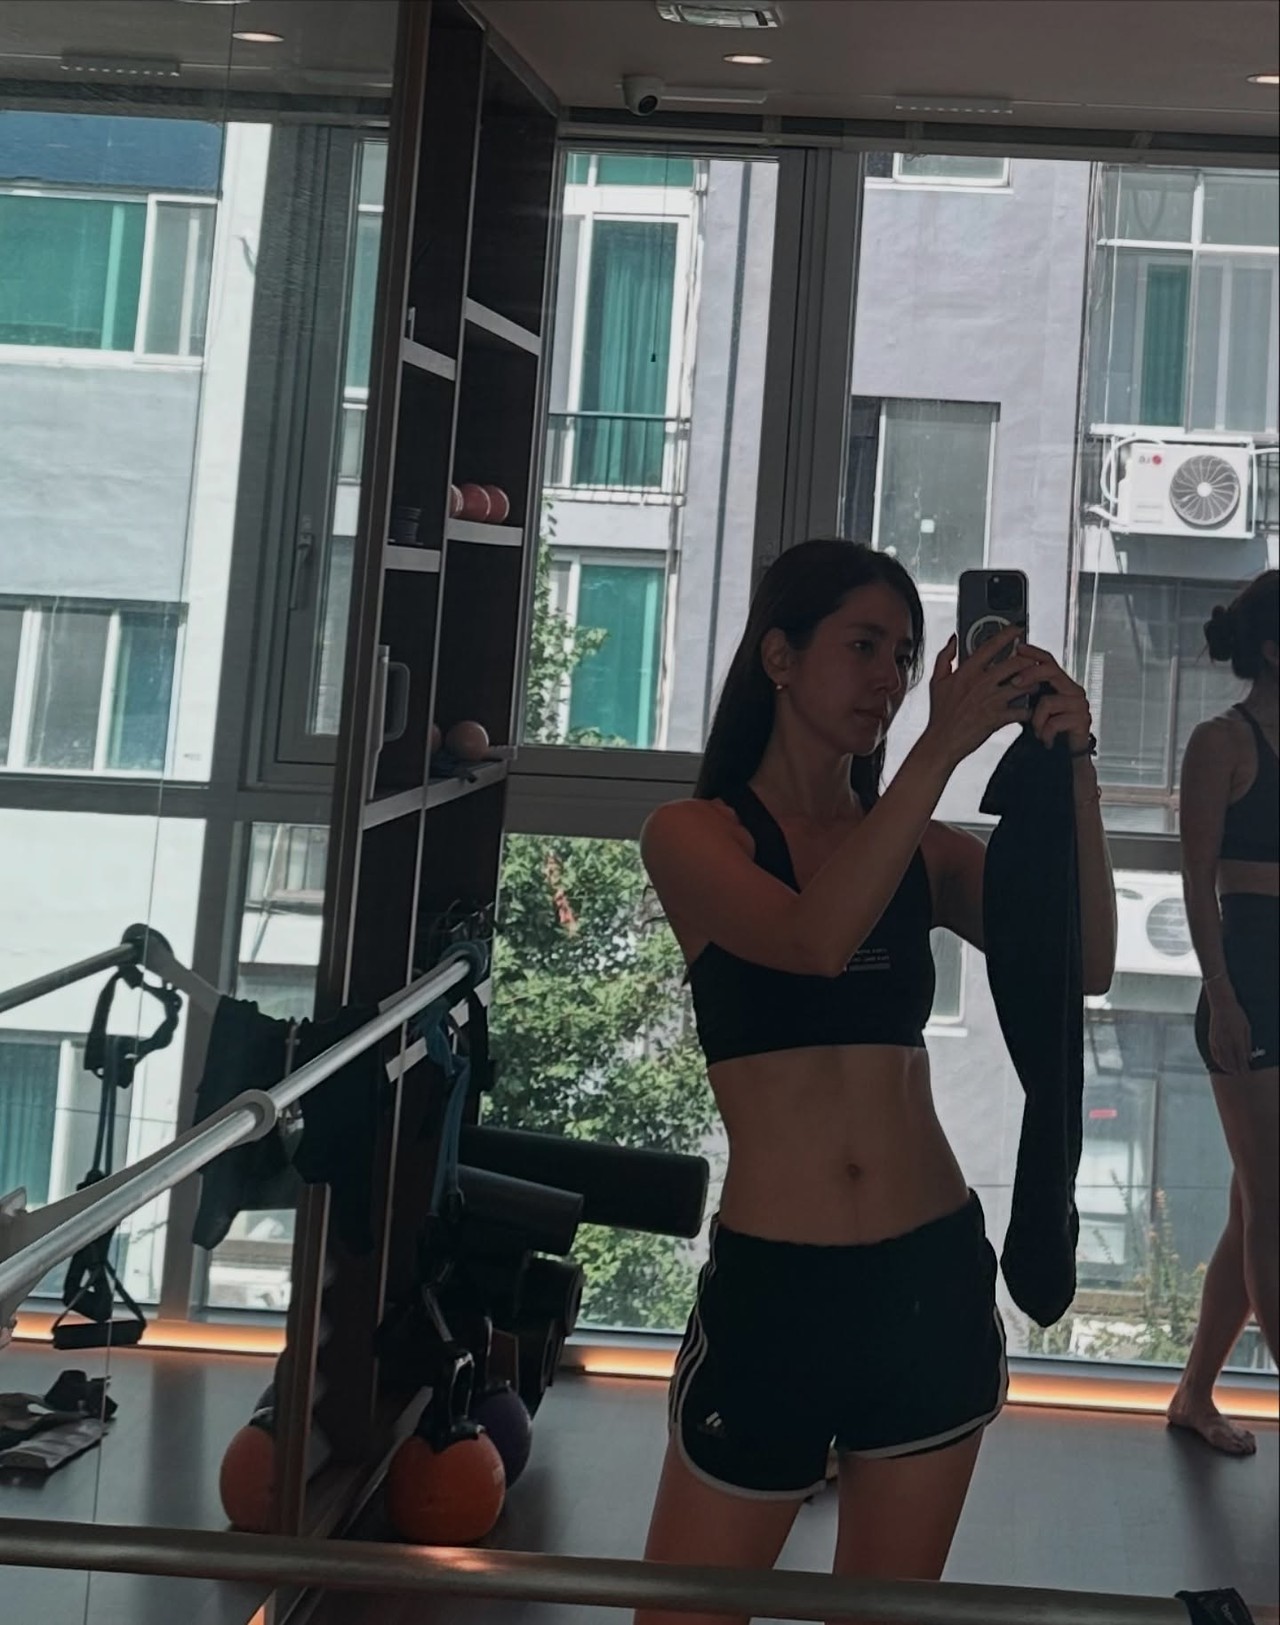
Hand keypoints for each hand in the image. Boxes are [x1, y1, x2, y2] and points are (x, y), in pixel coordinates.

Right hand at [922, 627, 1034, 768]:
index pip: (990, 646)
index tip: (1017, 629)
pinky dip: (1029, 709)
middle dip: (1028, 660)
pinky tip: (1030, 708)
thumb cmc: (940, 714)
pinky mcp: (998, 718)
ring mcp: (991, 700)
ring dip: (1033, 683)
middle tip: (1033, 660)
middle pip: (1014, 663)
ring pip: (1023, 685)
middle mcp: (981, 683)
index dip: (1007, 634)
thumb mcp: (936, 682)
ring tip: (1035, 684)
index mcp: (966, 672)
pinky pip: (1021, 710)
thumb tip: (953, 640)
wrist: (942, 741)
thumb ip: (945, 657)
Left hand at [1017, 643, 1092, 753]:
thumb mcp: (1032, 708)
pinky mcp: (1082, 720)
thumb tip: (1005, 676)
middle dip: (1030, 675)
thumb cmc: (1048, 731)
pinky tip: (1046, 739)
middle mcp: (1072, 691)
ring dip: (1036, 720)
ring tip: (1037, 731)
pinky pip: (1054, 721)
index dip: (1034, 653)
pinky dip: (1045, 733)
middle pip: (1051, 671)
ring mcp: (1079, 705)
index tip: (1018, 647)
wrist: (1063, 757)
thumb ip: (1026, 692)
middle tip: (1014, 683)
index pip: (1049, 661)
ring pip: (1048, 701)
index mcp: (1060, 685)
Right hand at [1207, 990, 1254, 1076]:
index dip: (1244, 1067)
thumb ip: (1247, 1044)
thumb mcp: (1246, 1028)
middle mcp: (1226, 1042)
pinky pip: (1214, 1053)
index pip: (1241, 1058)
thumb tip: (1248, 1058)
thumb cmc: (1237, 1015)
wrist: (1221, 1005)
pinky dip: (1217, 1060)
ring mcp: (1217, 1041)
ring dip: (1226, 1067)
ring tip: (1231, 1072)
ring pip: (1221, 1059)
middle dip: (1235, 1069)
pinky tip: (1221, 1063)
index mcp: (1237, 1039)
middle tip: (1239, 1075)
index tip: (1246, 1072)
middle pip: (1231, 1061)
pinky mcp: (1211, 1039)